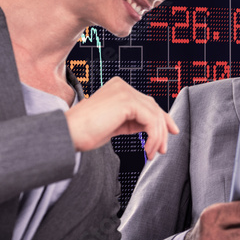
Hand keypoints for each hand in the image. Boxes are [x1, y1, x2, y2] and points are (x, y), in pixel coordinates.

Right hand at [64, 76, 178, 160]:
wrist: (68, 134)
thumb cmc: (85, 133)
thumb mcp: (114, 124)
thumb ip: (131, 120)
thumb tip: (150, 126)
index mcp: (118, 88)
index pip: (147, 102)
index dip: (162, 118)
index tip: (171, 133)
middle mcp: (122, 85)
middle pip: (153, 107)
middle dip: (162, 129)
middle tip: (163, 149)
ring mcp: (125, 91)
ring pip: (154, 115)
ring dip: (157, 137)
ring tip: (153, 154)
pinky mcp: (127, 102)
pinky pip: (151, 121)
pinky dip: (153, 137)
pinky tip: (148, 150)